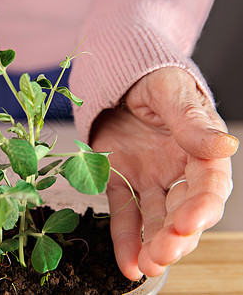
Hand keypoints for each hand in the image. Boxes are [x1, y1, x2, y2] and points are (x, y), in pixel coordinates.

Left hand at [90, 67, 238, 279]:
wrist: (121, 78)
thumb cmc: (153, 79)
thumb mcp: (171, 92)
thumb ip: (191, 121)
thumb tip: (223, 145)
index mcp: (200, 149)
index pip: (209, 185)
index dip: (202, 208)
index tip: (188, 225)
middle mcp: (178, 170)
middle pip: (184, 211)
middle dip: (176, 236)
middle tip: (163, 254)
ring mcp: (150, 179)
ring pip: (156, 219)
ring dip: (153, 244)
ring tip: (147, 266)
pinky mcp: (122, 182)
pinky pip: (124, 213)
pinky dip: (125, 238)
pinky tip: (127, 263)